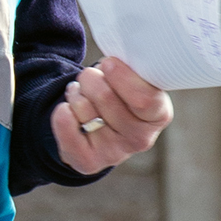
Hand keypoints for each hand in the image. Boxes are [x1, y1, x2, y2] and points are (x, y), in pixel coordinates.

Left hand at [51, 57, 172, 174]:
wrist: (96, 127)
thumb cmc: (117, 92)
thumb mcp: (131, 77)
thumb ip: (131, 68)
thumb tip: (114, 59)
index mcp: (159, 114)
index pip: (144, 99)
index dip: (121, 76)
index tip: (108, 63)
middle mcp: (141, 139)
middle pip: (105, 96)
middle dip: (90, 77)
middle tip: (90, 76)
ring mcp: (115, 153)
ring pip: (83, 106)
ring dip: (76, 92)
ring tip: (83, 95)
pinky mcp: (90, 162)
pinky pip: (65, 126)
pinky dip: (61, 111)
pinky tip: (69, 110)